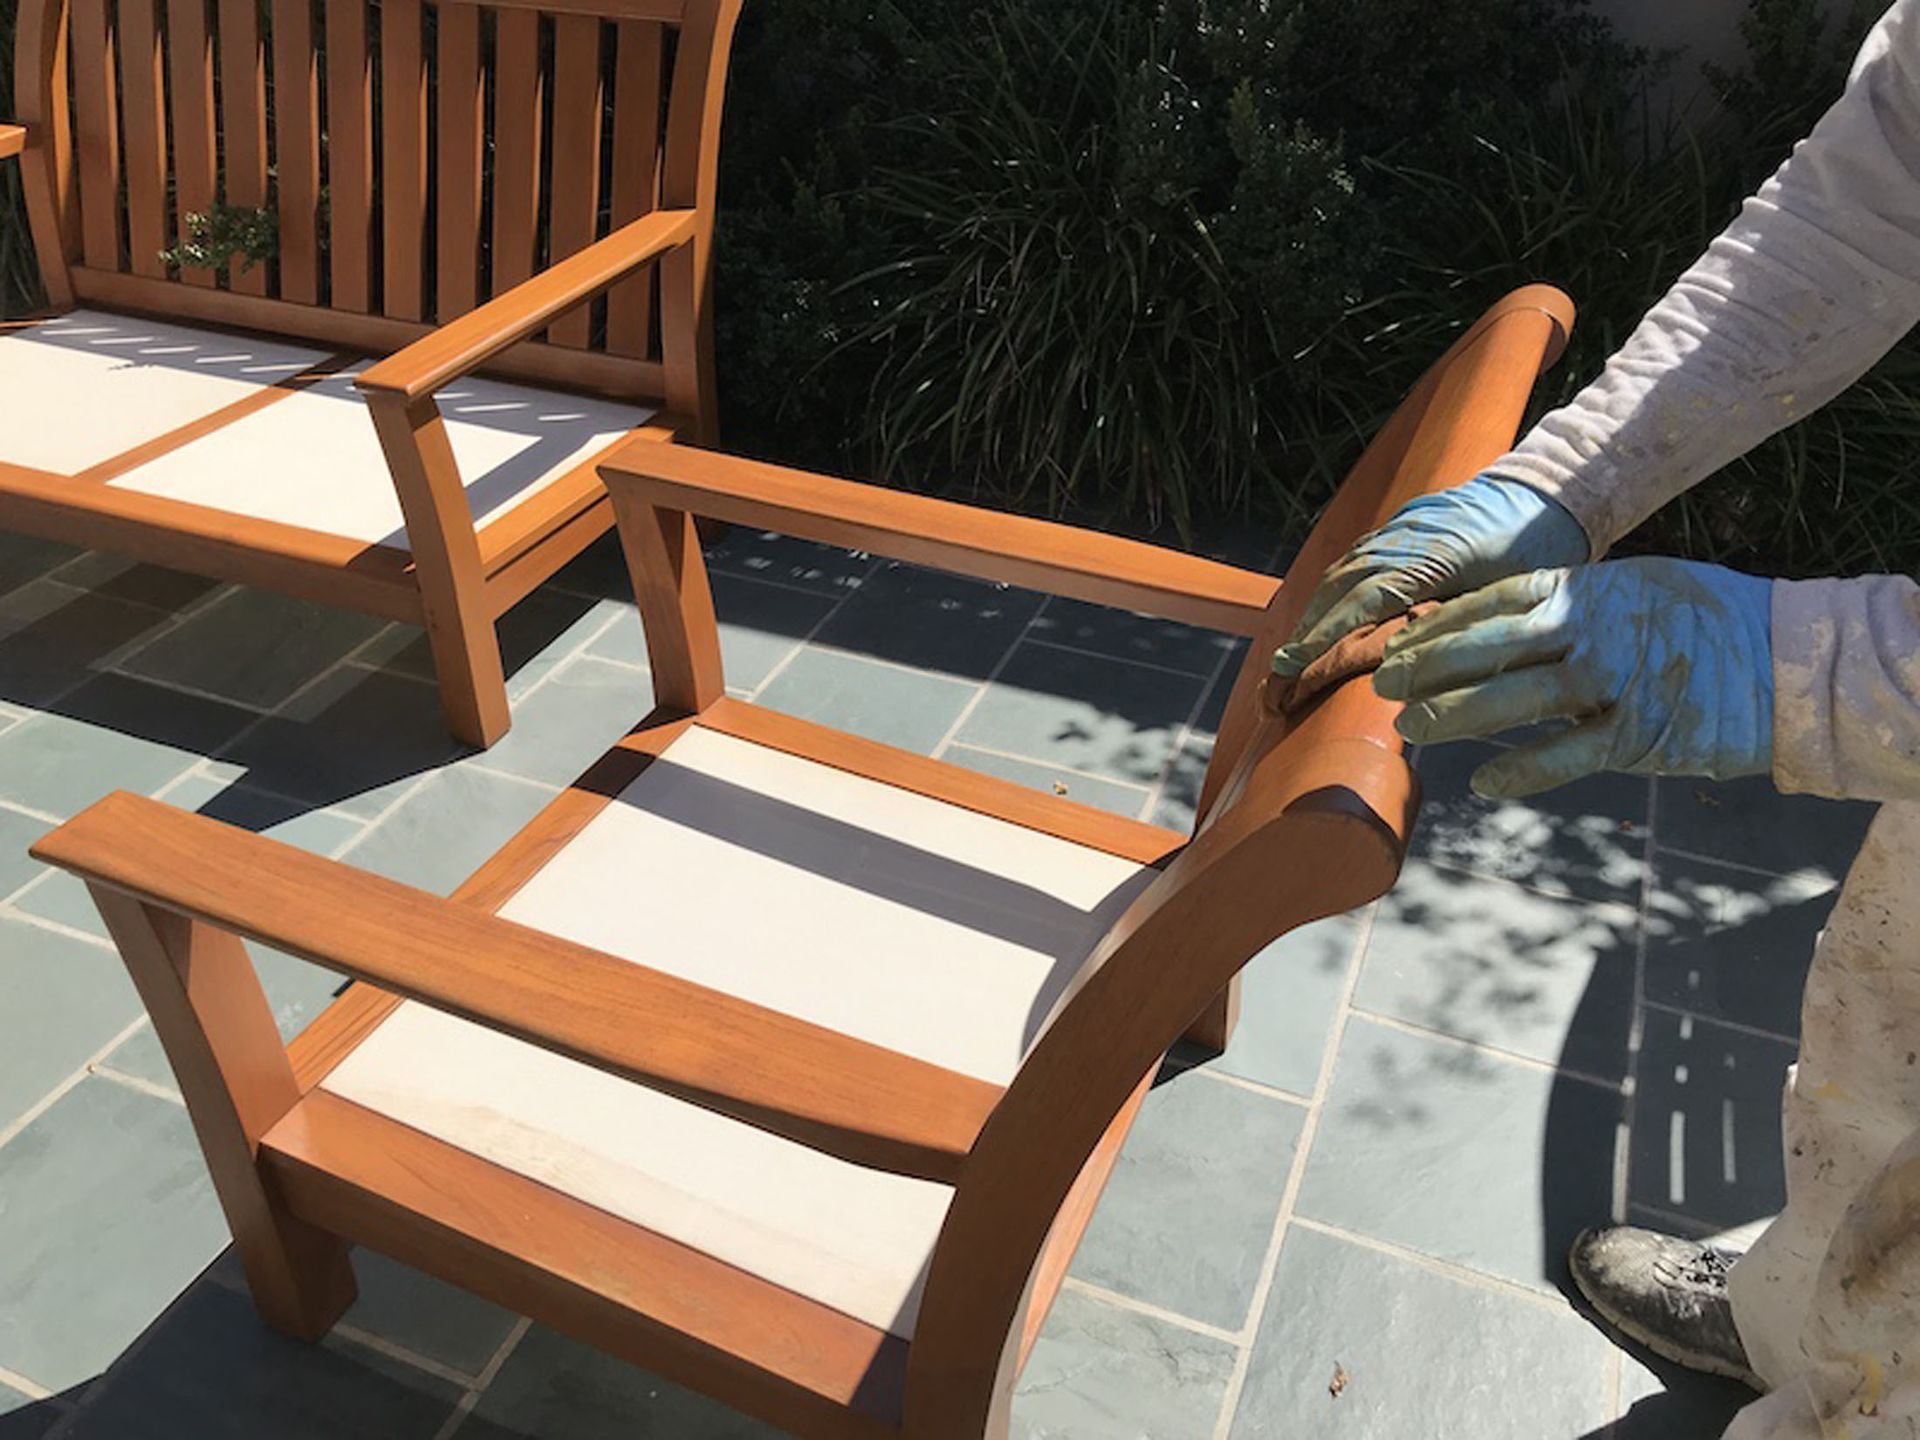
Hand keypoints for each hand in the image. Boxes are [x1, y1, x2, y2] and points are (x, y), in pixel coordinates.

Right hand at [1273, 473, 1589, 678]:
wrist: (1553, 488)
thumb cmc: (1541, 549)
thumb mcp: (1506, 595)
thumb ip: (1454, 624)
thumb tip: (1401, 663)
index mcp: (1435, 554)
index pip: (1364, 598)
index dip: (1325, 634)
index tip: (1294, 664)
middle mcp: (1409, 533)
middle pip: (1343, 581)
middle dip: (1309, 626)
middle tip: (1282, 667)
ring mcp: (1405, 523)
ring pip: (1346, 565)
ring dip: (1317, 606)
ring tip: (1296, 646)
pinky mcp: (1407, 520)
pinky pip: (1360, 553)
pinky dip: (1338, 584)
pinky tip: (1327, 609)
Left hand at [1373, 557, 1773, 798]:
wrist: (1787, 660)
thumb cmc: (1704, 620)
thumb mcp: (1632, 588)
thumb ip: (1570, 604)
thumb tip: (1502, 621)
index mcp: (1586, 589)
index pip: (1493, 604)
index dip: (1440, 626)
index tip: (1399, 643)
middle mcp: (1592, 628)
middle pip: (1491, 647)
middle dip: (1429, 667)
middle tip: (1382, 687)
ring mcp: (1615, 680)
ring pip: (1517, 699)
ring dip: (1457, 715)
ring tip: (1413, 729)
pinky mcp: (1640, 733)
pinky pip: (1568, 754)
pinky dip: (1523, 770)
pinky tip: (1483, 782)